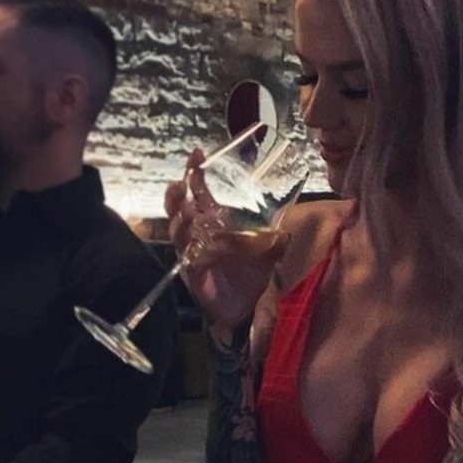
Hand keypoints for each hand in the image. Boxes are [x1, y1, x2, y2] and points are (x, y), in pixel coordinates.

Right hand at [164, 148, 287, 326]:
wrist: (246, 308)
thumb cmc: (251, 275)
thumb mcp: (268, 251)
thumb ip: (275, 237)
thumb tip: (286, 228)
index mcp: (213, 223)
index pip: (199, 193)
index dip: (195, 174)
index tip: (198, 154)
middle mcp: (199, 235)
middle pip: (179, 208)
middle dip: (177, 194)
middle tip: (180, 182)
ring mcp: (193, 253)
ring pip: (178, 232)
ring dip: (181, 220)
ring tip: (187, 210)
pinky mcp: (193, 273)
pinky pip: (187, 259)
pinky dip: (190, 251)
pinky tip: (193, 244)